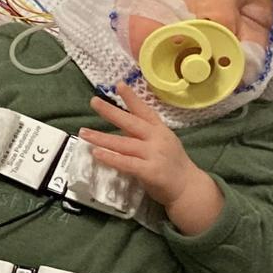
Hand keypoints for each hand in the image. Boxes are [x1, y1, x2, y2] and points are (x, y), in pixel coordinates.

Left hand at [80, 83, 222, 233]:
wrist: (189, 188)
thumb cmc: (171, 164)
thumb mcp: (160, 143)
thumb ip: (142, 134)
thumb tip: (120, 125)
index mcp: (160, 130)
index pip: (145, 110)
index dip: (132, 98)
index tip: (119, 84)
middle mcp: (157, 139)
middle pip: (131, 122)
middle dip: (111, 111)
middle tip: (93, 101)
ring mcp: (154, 155)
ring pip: (124, 144)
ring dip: (101, 138)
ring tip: (84, 132)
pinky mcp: (150, 171)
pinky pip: (126, 163)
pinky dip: (111, 158)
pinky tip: (96, 153)